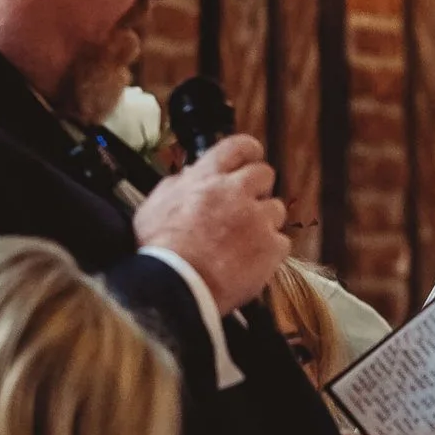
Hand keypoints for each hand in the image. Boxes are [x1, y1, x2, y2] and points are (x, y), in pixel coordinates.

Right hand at [131, 131, 286, 310]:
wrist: (175, 288)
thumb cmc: (159, 253)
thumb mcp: (153, 207)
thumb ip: (176, 186)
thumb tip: (188, 176)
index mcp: (206, 178)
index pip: (239, 146)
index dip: (248, 153)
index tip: (249, 162)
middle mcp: (235, 192)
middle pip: (265, 174)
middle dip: (258, 190)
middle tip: (244, 209)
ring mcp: (257, 219)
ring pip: (276, 210)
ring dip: (264, 223)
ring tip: (242, 243)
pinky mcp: (271, 247)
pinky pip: (281, 243)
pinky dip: (269, 253)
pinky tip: (249, 263)